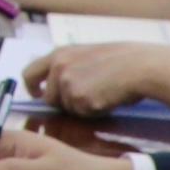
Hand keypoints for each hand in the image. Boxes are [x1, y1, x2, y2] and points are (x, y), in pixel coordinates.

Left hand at [22, 32, 169, 119]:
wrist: (141, 66)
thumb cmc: (120, 60)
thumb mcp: (86, 54)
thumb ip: (67, 66)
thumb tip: (55, 83)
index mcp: (59, 54)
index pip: (28, 73)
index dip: (31, 88)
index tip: (37, 95)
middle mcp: (59, 68)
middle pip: (48, 99)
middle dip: (63, 103)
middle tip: (85, 98)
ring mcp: (68, 85)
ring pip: (67, 108)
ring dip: (81, 107)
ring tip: (102, 92)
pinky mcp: (81, 100)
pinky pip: (83, 114)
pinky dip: (94, 111)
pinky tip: (108, 98)